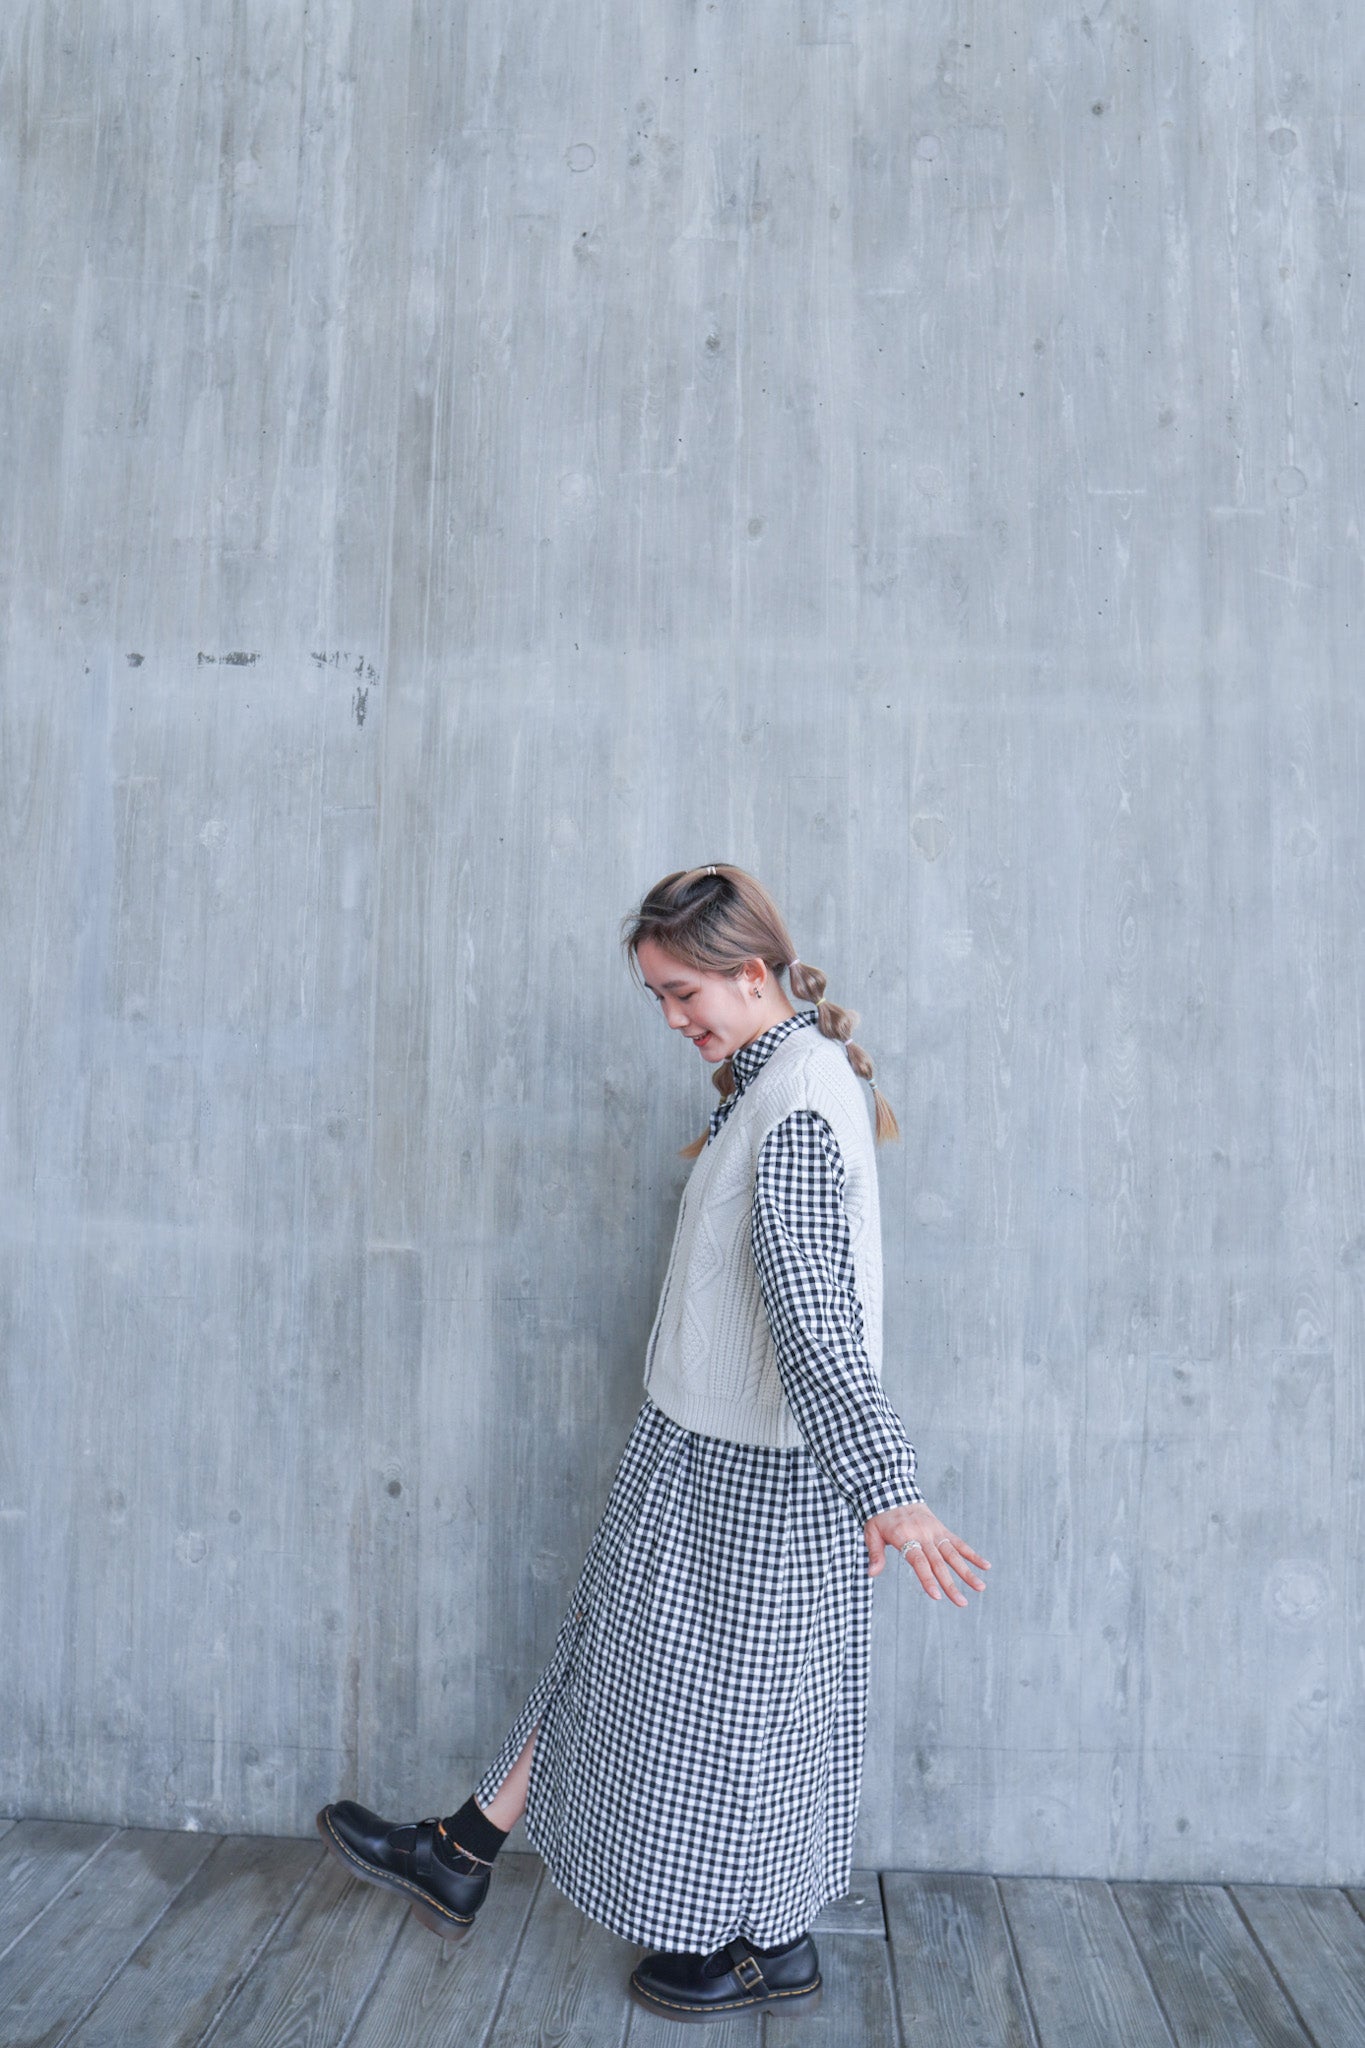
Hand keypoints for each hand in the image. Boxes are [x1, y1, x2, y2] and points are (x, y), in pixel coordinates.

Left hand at [863, 1501, 989, 1603]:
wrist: (891, 1488)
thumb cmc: (879, 1514)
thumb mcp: (871, 1532)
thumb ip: (875, 1553)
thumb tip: (872, 1573)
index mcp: (905, 1537)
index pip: (919, 1562)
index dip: (927, 1579)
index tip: (937, 1596)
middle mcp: (923, 1535)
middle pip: (939, 1563)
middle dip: (951, 1585)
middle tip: (962, 1603)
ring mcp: (934, 1531)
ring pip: (953, 1554)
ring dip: (967, 1572)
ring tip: (981, 1588)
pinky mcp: (941, 1528)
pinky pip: (958, 1543)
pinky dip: (972, 1554)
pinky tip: (985, 1566)